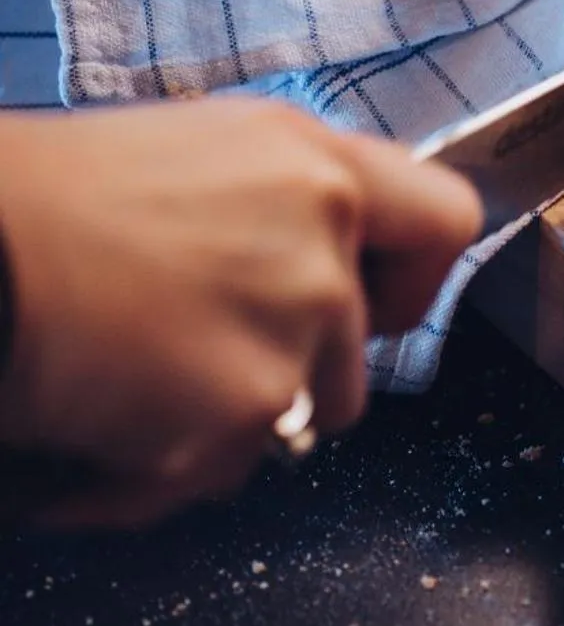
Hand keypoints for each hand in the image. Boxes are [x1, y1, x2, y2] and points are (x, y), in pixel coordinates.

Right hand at [0, 99, 481, 526]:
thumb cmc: (55, 201)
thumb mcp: (203, 157)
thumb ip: (290, 204)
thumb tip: (335, 256)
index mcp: (320, 166)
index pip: (446, 221)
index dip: (415, 276)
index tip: (377, 302)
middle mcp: (326, 242)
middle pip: (364, 353)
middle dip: (295, 369)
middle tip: (195, 346)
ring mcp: (294, 328)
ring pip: (305, 418)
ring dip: (238, 417)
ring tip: (141, 374)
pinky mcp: (246, 409)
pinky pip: (232, 468)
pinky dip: (170, 465)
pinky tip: (105, 418)